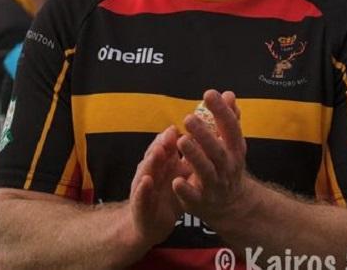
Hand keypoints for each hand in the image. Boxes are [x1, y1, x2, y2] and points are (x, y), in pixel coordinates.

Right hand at [128, 126, 189, 248]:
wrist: (149, 223)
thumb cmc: (167, 194)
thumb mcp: (179, 175)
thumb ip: (188, 158)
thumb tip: (206, 138)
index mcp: (160, 163)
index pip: (164, 145)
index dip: (172, 135)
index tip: (183, 123)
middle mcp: (149, 171)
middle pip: (155, 153)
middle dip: (162, 142)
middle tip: (171, 132)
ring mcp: (142, 186)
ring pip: (146, 170)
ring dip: (151, 160)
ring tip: (158, 151)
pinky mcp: (140, 204)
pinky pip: (141, 195)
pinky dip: (143, 188)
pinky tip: (147, 181)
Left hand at [173, 90, 249, 224]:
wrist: (232, 205)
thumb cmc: (227, 166)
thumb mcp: (232, 144)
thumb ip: (228, 120)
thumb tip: (228, 94)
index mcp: (234, 150)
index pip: (230, 128)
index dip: (221, 111)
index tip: (209, 94)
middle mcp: (226, 167)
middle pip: (217, 150)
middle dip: (204, 135)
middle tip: (188, 118)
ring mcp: (214, 185)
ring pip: (205, 171)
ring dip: (194, 156)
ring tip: (181, 140)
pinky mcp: (201, 201)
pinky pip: (193, 196)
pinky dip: (185, 189)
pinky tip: (176, 181)